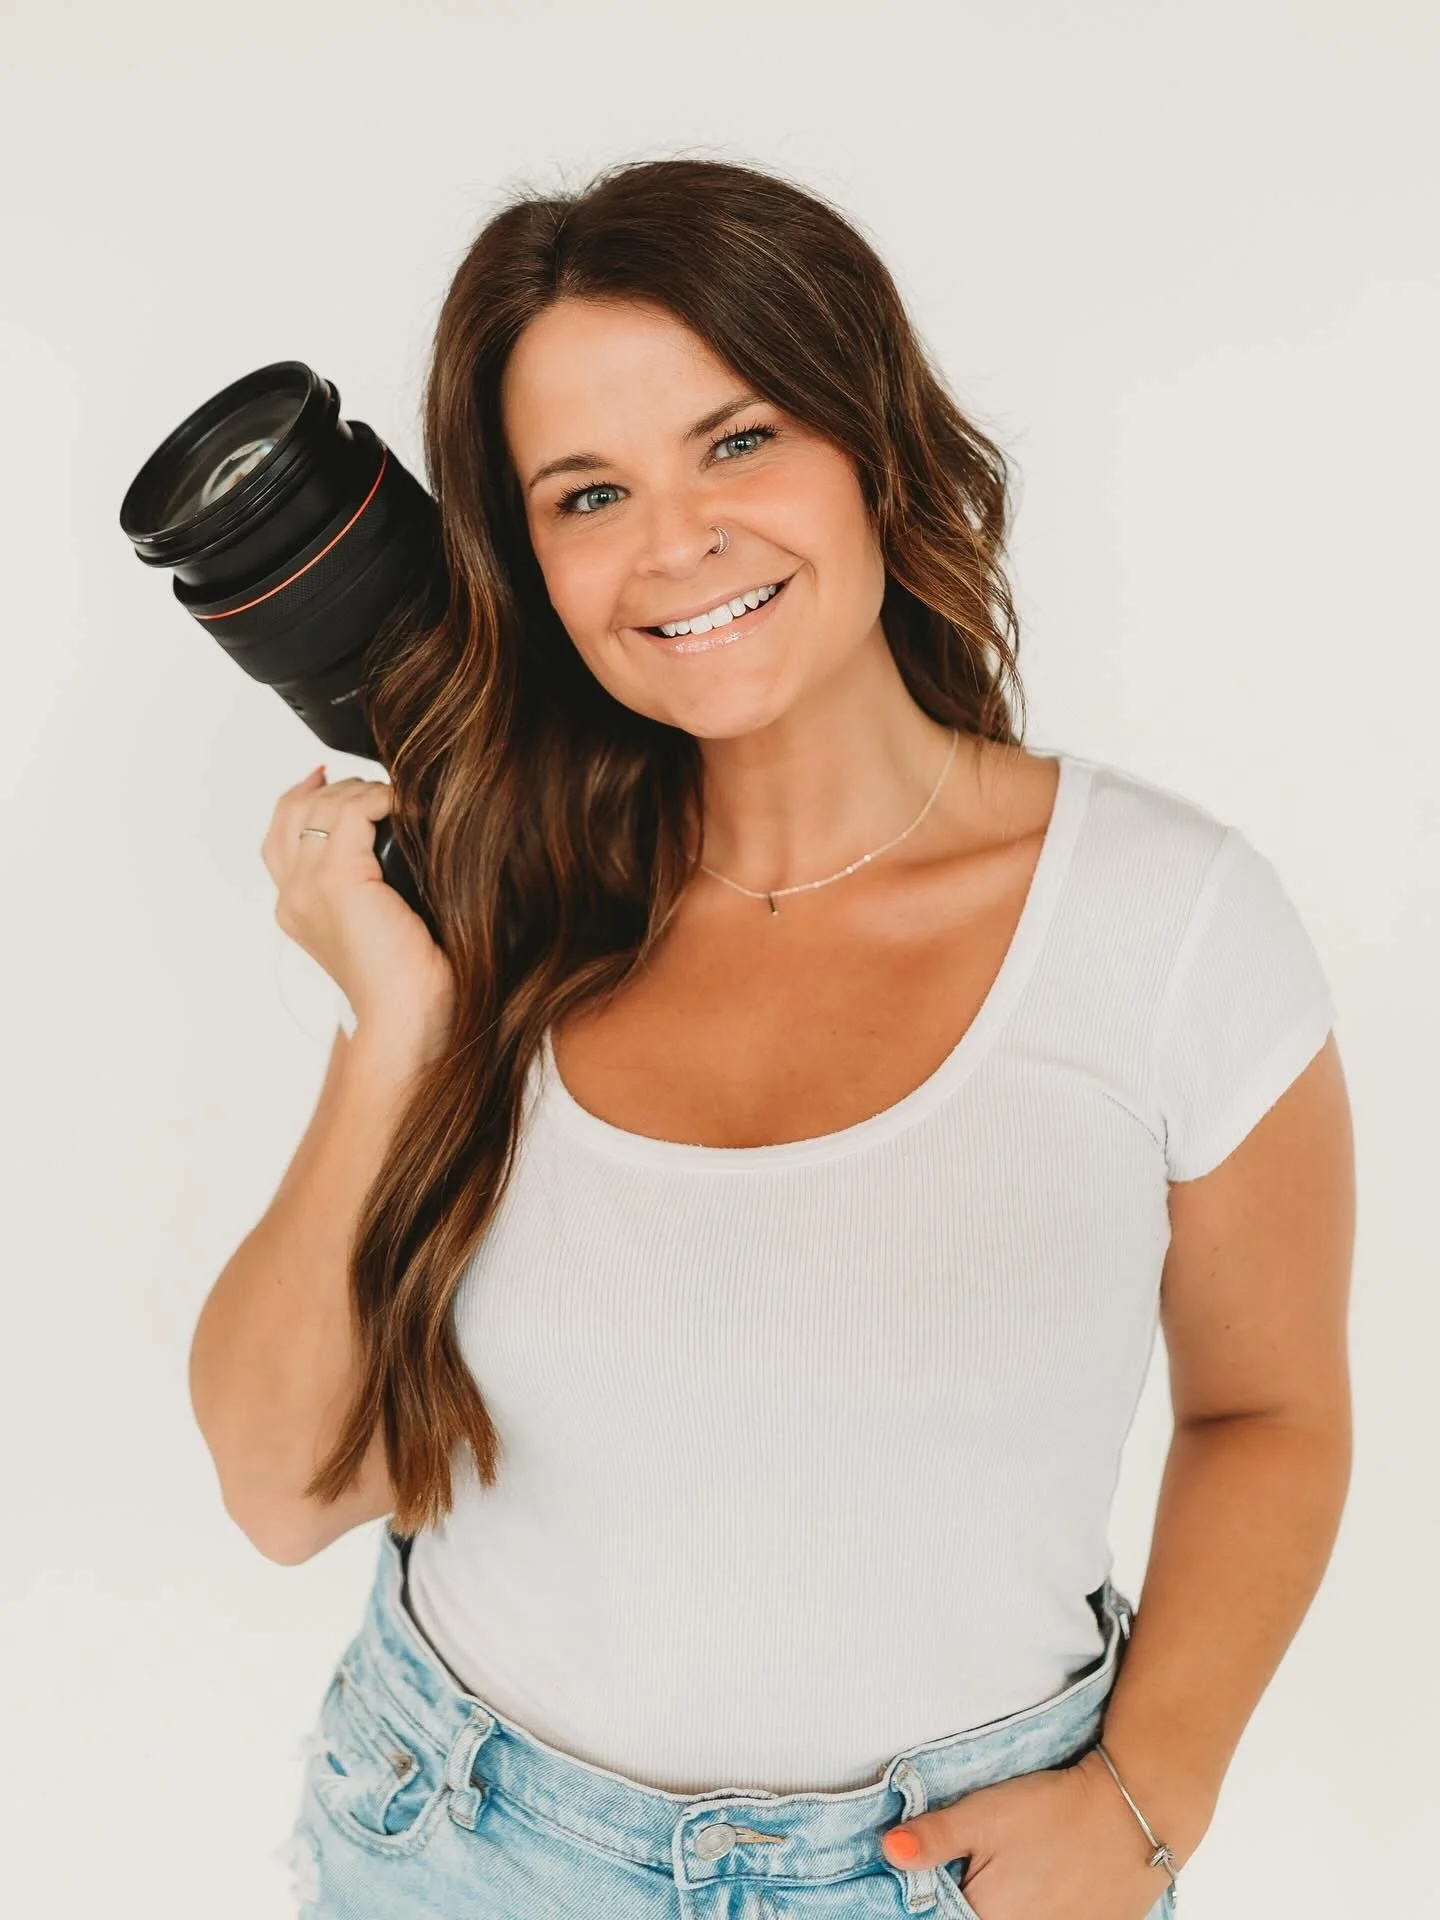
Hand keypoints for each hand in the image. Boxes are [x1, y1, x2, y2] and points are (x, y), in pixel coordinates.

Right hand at [261, 766, 454, 1038]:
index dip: (303, 796)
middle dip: (340, 790)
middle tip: (380, 792)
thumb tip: (391, 833)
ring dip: (362, 793)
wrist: (406, 1014)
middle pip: (294, 811)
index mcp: (294, 907)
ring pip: (321, 806)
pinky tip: (403, 809)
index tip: (331, 778)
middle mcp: (292, 895)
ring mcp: (309, 886)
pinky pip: (351, 812)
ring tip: (396, 803)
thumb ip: (367, 881)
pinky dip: (380, 800)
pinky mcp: (338, 879)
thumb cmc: (406, 977)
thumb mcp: (378, 918)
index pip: (280, 832)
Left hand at [880, 1750, 1175, 1919]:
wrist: (1134, 1813)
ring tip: (1015, 1872)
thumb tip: (888, 1850)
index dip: (931, 1904)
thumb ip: (934, 1839)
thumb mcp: (984, 1815)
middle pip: (976, 1919)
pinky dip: (1035, 1907)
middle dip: (964, 1902)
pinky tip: (1039, 1885)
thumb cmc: (1054, 1811)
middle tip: (983, 1866)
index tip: (933, 1881)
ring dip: (1001, 1904)